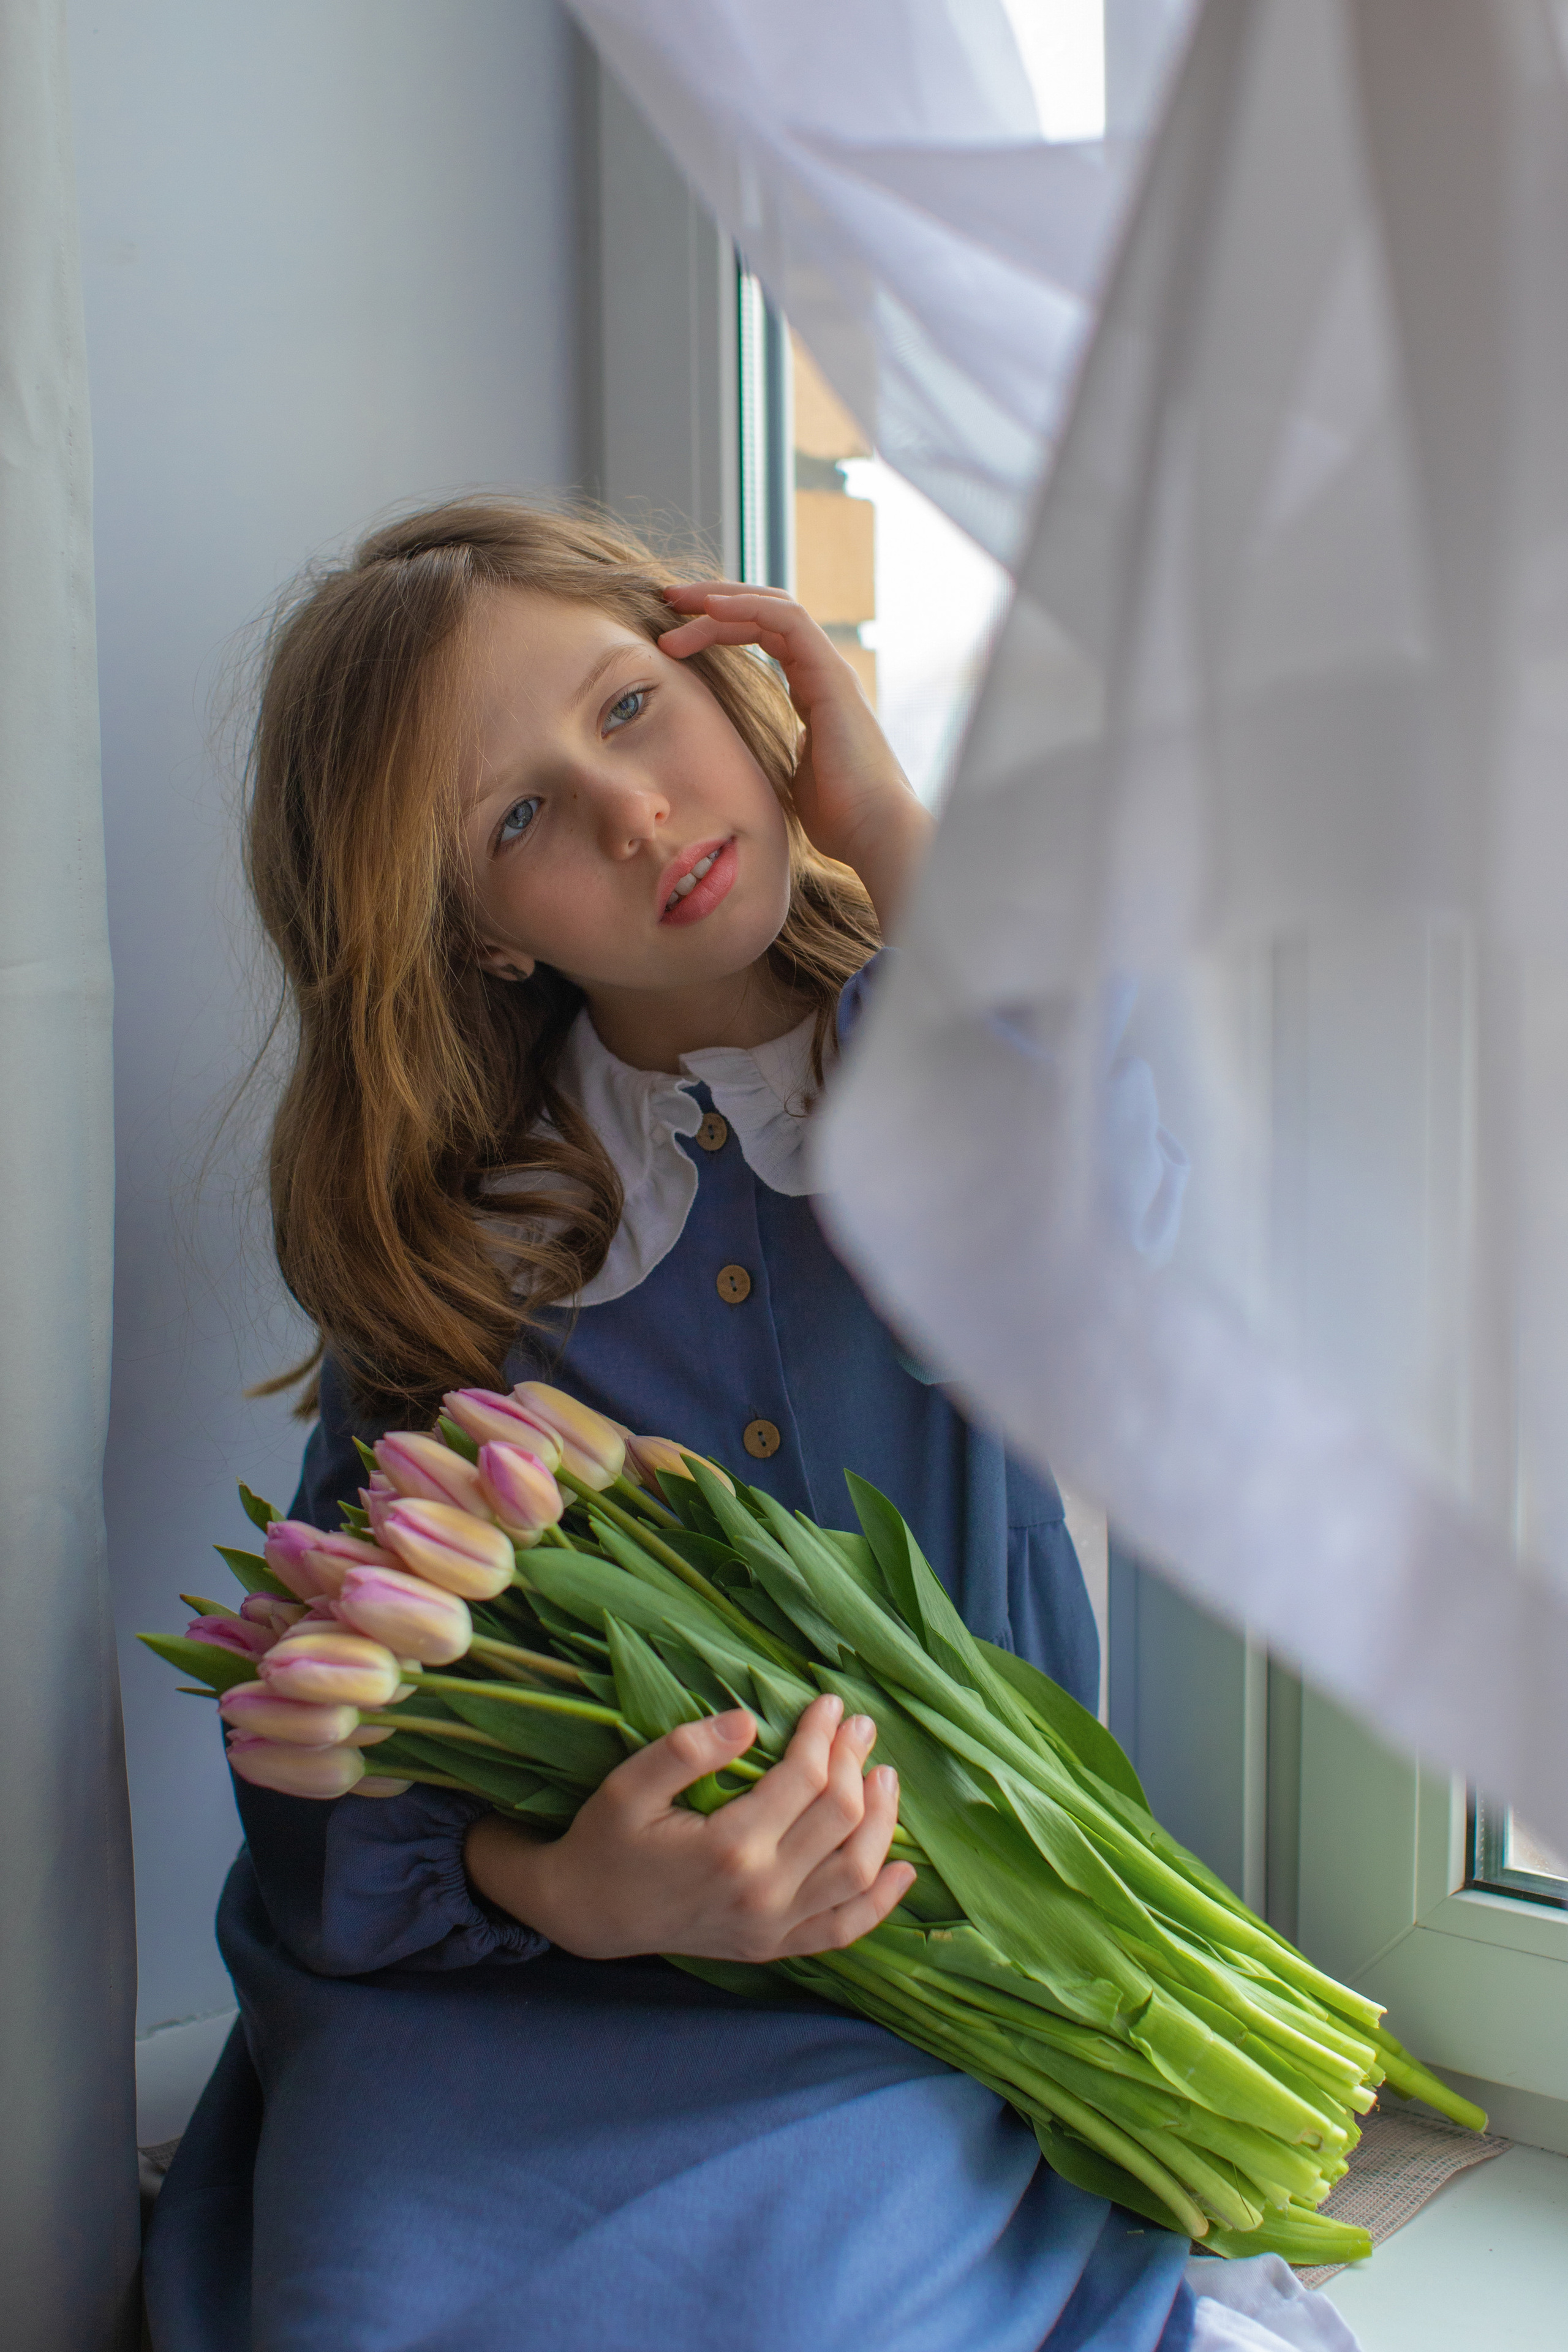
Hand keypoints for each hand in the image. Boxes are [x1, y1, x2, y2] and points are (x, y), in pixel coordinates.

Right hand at [463, 1693, 913, 1961]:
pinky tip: (904, 1870)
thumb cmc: (607, 1841)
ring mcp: (773, 1928)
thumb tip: (748, 1719)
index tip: (829, 1704)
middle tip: (860, 1727)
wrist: (588, 1914)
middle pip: (840, 1818)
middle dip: (856, 1763)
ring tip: (885, 1778)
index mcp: (729, 1847)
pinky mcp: (775, 1948)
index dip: (823, 1736)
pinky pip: (844, 1930)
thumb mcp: (628, 1785)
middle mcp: (763, 1893)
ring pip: (857, 1872)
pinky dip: (882, 1902)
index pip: (804, 1780)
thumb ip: (685, 1751)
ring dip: (883, 1822)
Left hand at [658, 581, 931, 931]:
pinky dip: (748, 607)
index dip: (719, 626)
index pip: (763, 637)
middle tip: (668, 599)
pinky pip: (787, 619)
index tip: (674, 632)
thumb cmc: (837, 816)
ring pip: (773, 608)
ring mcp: (828, 668)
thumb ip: (772, 752)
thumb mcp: (789, 774)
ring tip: (676, 602)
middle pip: (765, 614)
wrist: (872, 831)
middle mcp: (821, 671)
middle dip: (714, 601)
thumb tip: (744, 754)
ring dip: (721, 599)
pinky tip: (712, 608)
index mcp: (811, 690)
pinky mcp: (830, 672)